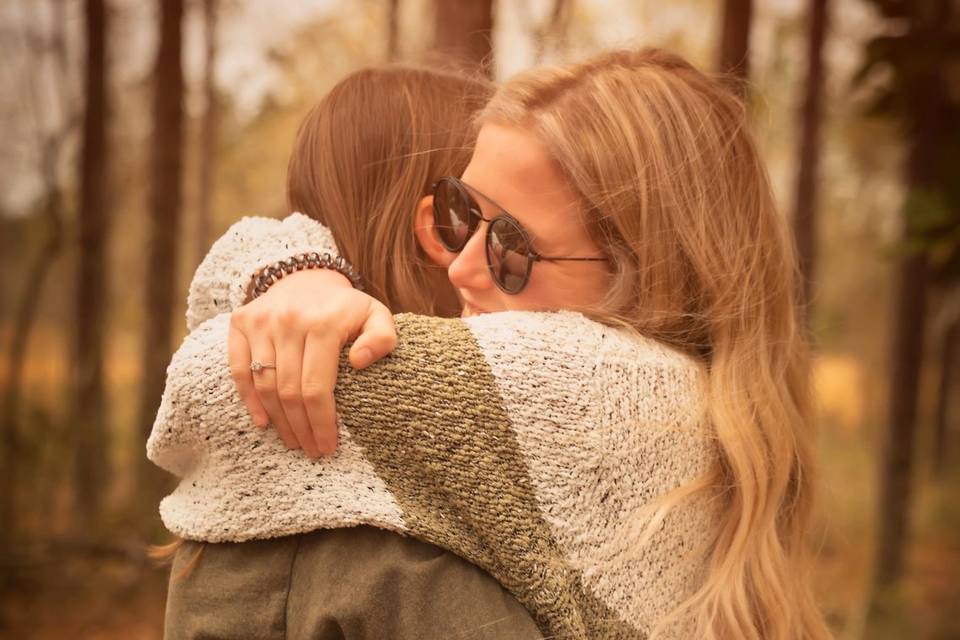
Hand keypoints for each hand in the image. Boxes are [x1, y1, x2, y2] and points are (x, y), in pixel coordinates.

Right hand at [227, 269, 395, 456]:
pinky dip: (250, 400)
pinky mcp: (241, 323)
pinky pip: (240, 369)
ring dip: (279, 421)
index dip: (322, 423)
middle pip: (290, 391)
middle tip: (312, 450)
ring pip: (265, 384)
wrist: (307, 277)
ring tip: (294, 441)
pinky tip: (264, 422)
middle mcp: (288, 320)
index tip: (329, 446)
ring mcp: (261, 321)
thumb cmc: (345, 308)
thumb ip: (381, 337)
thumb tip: (360, 362)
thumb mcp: (375, 315)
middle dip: (302, 428)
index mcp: (323, 323)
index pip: (317, 387)